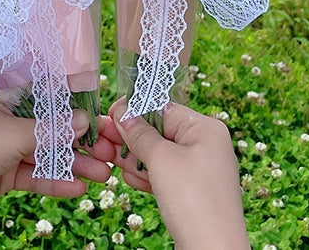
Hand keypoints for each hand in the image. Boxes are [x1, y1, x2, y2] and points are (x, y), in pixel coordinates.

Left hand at [0, 100, 117, 219]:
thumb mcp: (14, 133)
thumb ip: (50, 129)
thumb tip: (83, 119)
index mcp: (8, 95)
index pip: (48, 93)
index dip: (76, 101)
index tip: (103, 110)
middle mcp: (10, 118)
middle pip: (53, 127)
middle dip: (82, 139)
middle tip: (110, 150)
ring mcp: (9, 147)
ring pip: (48, 154)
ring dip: (75, 163)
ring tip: (104, 174)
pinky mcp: (6, 174)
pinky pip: (37, 176)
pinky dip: (56, 181)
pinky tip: (78, 188)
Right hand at [99, 101, 249, 249]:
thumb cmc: (193, 200)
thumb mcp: (161, 160)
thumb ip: (139, 133)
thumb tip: (122, 113)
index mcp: (205, 129)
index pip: (164, 109)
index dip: (135, 110)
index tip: (110, 113)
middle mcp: (205, 146)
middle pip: (160, 132)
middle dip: (131, 138)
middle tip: (103, 140)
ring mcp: (199, 171)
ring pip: (159, 156)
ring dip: (135, 158)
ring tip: (111, 161)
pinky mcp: (192, 193)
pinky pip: (165, 176)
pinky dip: (147, 176)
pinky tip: (131, 180)